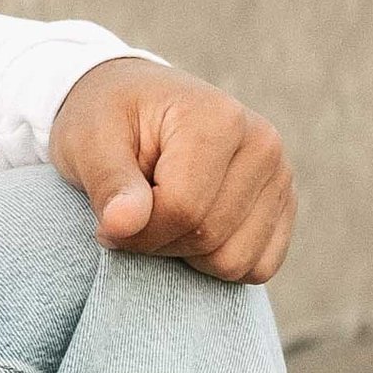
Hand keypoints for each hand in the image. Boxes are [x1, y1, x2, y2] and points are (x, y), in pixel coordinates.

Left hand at [48, 55, 293, 285]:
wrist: (133, 105)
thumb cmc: (108, 120)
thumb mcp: (89, 141)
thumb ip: (108, 183)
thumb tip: (121, 225)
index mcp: (220, 118)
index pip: (182, 209)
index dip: (136, 231)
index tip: (108, 219)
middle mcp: (264, 145)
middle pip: (208, 237)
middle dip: (157, 242)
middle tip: (131, 214)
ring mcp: (281, 178)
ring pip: (235, 262)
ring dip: (186, 255)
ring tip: (162, 213)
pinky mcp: (284, 207)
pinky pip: (257, 268)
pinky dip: (216, 263)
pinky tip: (190, 227)